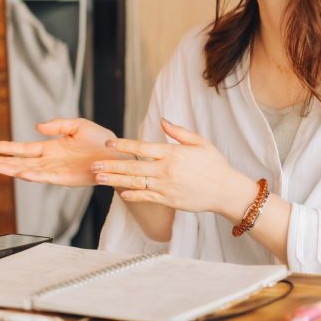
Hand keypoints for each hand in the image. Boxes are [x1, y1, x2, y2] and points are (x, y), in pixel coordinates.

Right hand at [0, 118, 120, 186]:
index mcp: (52, 148)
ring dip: (12, 170)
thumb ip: (58, 125)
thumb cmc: (101, 140)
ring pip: (29, 171)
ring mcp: (57, 171)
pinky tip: (21, 173)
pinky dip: (33, 176)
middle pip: (22, 161)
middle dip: (3, 162)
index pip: (25, 149)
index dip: (8, 148)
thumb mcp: (78, 125)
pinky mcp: (66, 179)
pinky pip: (46, 178)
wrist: (118, 153)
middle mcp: (51, 161)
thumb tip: (38, 126)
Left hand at [92, 119, 258, 219]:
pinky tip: (120, 193)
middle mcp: (166, 170)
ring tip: (99, 177)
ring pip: (135, 183)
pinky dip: (132, 196)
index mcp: (173, 153)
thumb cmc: (215, 164)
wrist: (226, 191)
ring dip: (115, 180)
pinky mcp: (168, 200)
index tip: (108, 143)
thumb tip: (162, 120)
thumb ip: (179, 132)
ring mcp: (166, 187)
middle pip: (133, 166)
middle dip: (111, 165)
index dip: (123, 144)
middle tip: (94, 164)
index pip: (142, 147)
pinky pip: (146, 198)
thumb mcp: (200, 142)